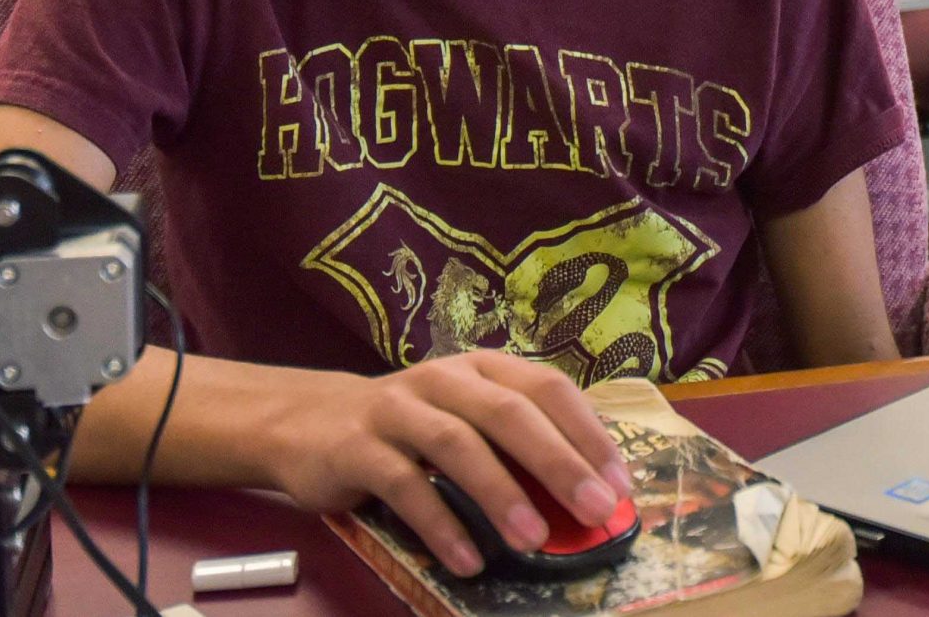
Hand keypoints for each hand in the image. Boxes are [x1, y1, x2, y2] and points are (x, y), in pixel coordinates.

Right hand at [260, 351, 630, 577]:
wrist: (308, 423)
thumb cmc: (410, 430)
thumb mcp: (465, 421)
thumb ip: (515, 447)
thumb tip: (587, 499)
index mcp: (481, 368)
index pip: (547, 387)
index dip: (587, 433)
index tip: (620, 483)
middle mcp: (443, 378)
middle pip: (508, 412)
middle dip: (558, 462)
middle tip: (596, 509)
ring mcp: (398, 409)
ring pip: (458, 444)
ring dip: (501, 493)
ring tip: (534, 541)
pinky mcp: (359, 447)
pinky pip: (404, 486)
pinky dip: (441, 524)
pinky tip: (469, 560)